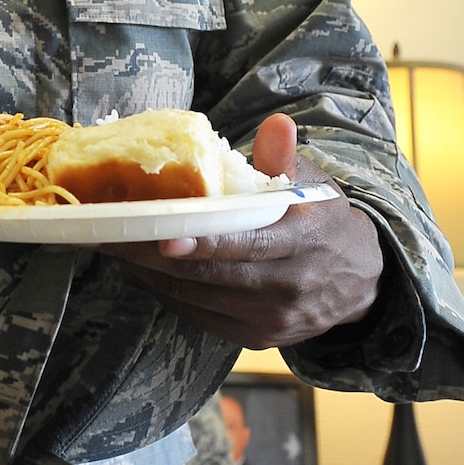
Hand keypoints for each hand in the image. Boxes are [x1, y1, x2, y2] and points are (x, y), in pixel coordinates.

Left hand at [100, 114, 383, 348]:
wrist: (360, 284)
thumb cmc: (324, 223)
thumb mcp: (316, 186)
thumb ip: (287, 158)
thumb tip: (275, 125)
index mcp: (301, 245)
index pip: (246, 245)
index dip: (202, 244)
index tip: (162, 235)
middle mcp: (285, 289)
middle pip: (206, 275)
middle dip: (149, 255)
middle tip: (103, 233)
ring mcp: (269, 321)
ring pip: (193, 296)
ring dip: (148, 272)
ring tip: (111, 244)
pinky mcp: (253, 339)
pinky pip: (197, 314)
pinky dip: (166, 290)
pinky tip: (141, 267)